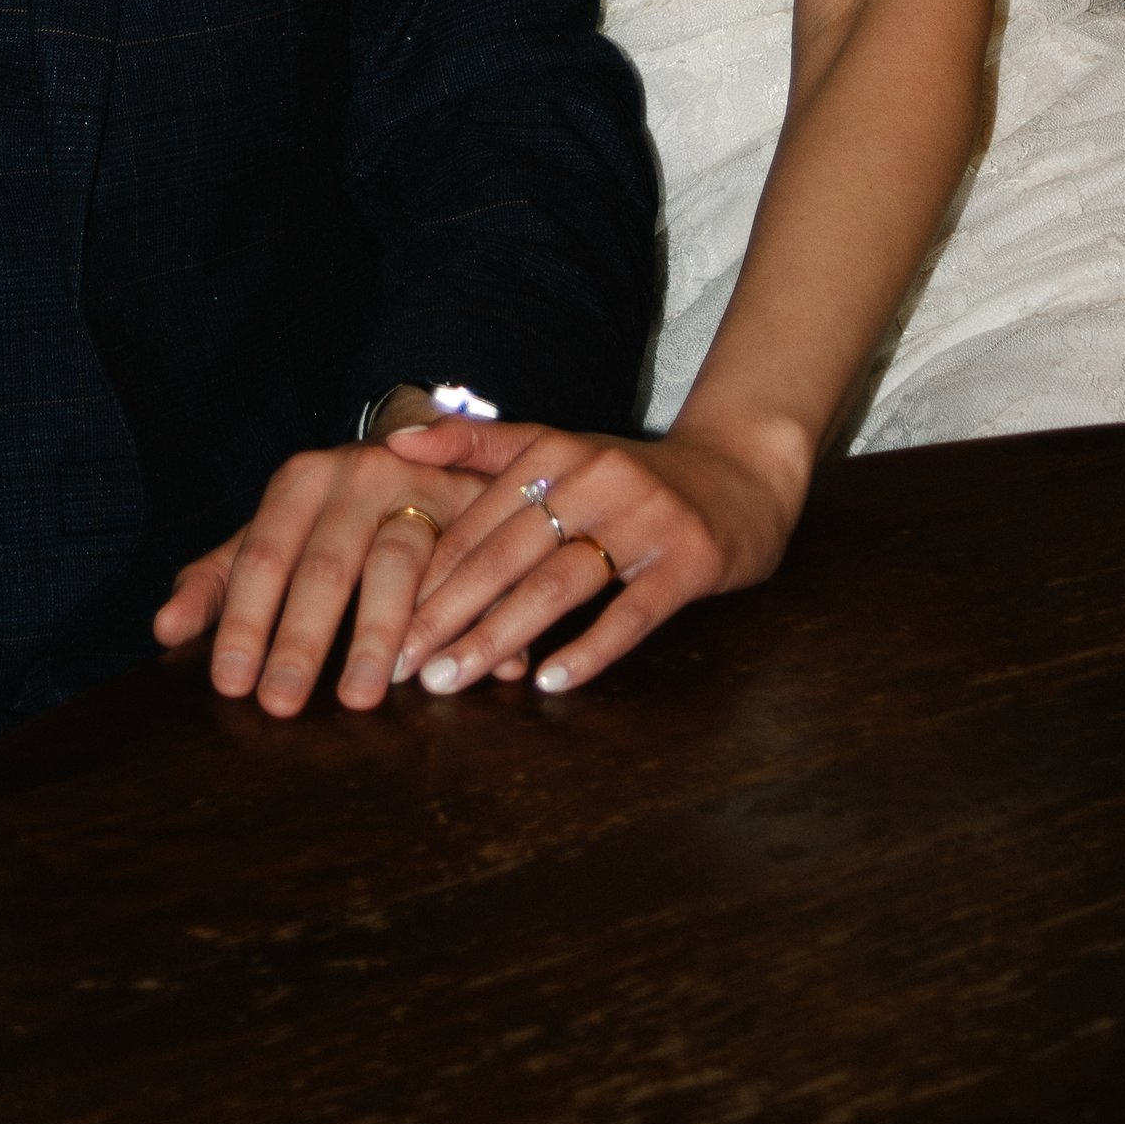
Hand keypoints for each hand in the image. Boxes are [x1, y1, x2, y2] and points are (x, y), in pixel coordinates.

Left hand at [153, 443, 490, 714]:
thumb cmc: (329, 516)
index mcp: (300, 481)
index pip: (263, 556)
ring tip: (361, 695)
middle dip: (303, 640)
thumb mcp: (269, 535)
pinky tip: (443, 668)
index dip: (246, 621)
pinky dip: (454, 618)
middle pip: (327, 564)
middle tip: (283, 705)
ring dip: (378, 633)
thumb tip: (163, 631)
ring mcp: (418, 488)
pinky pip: (461, 569)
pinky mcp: (471, 509)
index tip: (232, 684)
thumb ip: (217, 580)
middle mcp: (358, 476)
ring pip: (398, 564)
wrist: (418, 451)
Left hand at [387, 416, 804, 696]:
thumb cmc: (629, 477)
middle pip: (505, 553)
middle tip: (403, 666)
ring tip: (451, 680)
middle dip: (447, 613)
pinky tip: (548, 682)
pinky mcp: (688, 558)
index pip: (475, 520)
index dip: (426, 575)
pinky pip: (631, 612)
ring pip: (556, 584)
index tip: (383, 626)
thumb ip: (476, 443)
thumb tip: (392, 442)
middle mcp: (593, 475)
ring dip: (498, 636)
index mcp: (553, 449)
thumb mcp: (557, 447)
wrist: (741, 474)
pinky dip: (588, 649)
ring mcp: (643, 517)